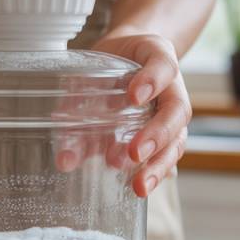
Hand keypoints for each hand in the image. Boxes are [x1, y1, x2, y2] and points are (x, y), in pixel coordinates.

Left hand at [92, 33, 190, 197]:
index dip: (151, 81)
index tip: (134, 96)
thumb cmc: (119, 58)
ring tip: (139, 186)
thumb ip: (83, 92)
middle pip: (176, 112)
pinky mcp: (164, 136)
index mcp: (160, 60)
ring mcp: (172, 115)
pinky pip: (163, 155)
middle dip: (157, 135)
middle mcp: (172, 90)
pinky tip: (137, 187)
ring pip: (176, 141)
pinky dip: (150, 171)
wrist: (135, 52)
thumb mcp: (99, 62)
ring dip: (157, 165)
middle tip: (135, 152)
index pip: (163, 67)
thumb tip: (62, 137)